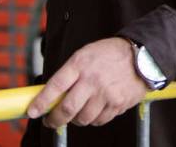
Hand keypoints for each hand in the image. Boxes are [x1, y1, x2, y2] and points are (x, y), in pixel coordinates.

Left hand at [26, 37, 147, 128]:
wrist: (143, 55)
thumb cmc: (110, 54)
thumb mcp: (86, 54)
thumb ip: (70, 73)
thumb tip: (51, 95)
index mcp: (81, 64)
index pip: (55, 86)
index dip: (41, 102)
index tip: (33, 112)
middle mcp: (92, 79)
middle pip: (67, 109)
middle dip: (54, 119)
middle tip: (51, 121)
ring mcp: (106, 93)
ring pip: (82, 118)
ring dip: (76, 119)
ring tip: (78, 111)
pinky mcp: (118, 104)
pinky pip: (99, 120)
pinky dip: (94, 118)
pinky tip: (96, 108)